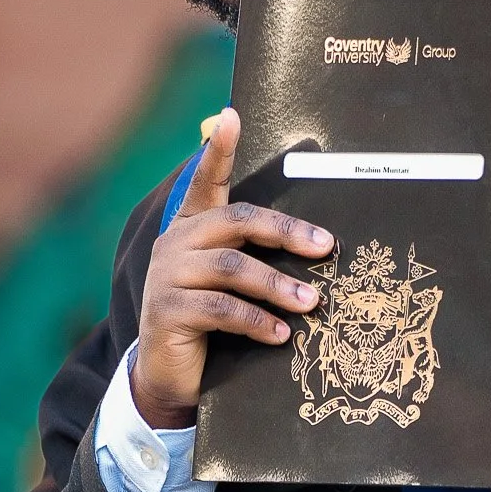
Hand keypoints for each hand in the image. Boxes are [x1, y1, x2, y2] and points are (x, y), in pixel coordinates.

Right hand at [132, 108, 334, 428]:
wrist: (170, 375)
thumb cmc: (213, 323)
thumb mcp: (232, 284)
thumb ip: (254, 257)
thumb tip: (318, 246)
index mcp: (192, 228)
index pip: (205, 181)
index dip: (218, 150)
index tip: (231, 116)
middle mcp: (175, 244)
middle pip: (234, 222)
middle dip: (284, 232)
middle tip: (324, 247)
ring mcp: (167, 277)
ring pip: (231, 268)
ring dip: (277, 285)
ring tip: (311, 302)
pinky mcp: (167, 311)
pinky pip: (220, 308)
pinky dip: (256, 321)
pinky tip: (281, 334)